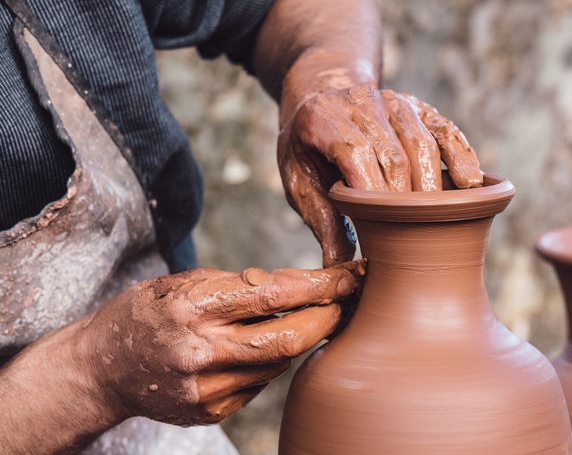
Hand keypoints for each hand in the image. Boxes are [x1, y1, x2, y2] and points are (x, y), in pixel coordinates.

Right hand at [78, 260, 364, 426]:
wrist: (101, 367)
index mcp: (192, 309)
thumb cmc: (147, 312)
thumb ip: (239, 285)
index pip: (273, 295)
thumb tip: (297, 286)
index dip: (322, 286)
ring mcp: (206, 389)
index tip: (354, 275)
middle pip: (289, 340)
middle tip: (351, 300)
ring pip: (279, 364)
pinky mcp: (210, 411)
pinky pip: (261, 384)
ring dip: (303, 339)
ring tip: (310, 316)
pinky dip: (273, 362)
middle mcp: (200, 353)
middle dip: (330, 318)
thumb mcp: (185, 282)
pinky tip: (265, 346)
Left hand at [277, 54, 482, 266]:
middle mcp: (361, 102)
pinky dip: (462, 157)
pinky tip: (472, 185)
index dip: (373, 192)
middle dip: (407, 200)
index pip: (356, 154)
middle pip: (393, 154)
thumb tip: (335, 265)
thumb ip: (320, 217)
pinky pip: (446, 130)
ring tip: (442, 221)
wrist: (320, 96)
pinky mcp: (418, 106)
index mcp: (322, 118)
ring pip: (423, 143)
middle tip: (415, 239)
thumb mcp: (297, 178)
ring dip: (435, 184)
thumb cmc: (307, 146)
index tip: (384, 231)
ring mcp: (393, 101)